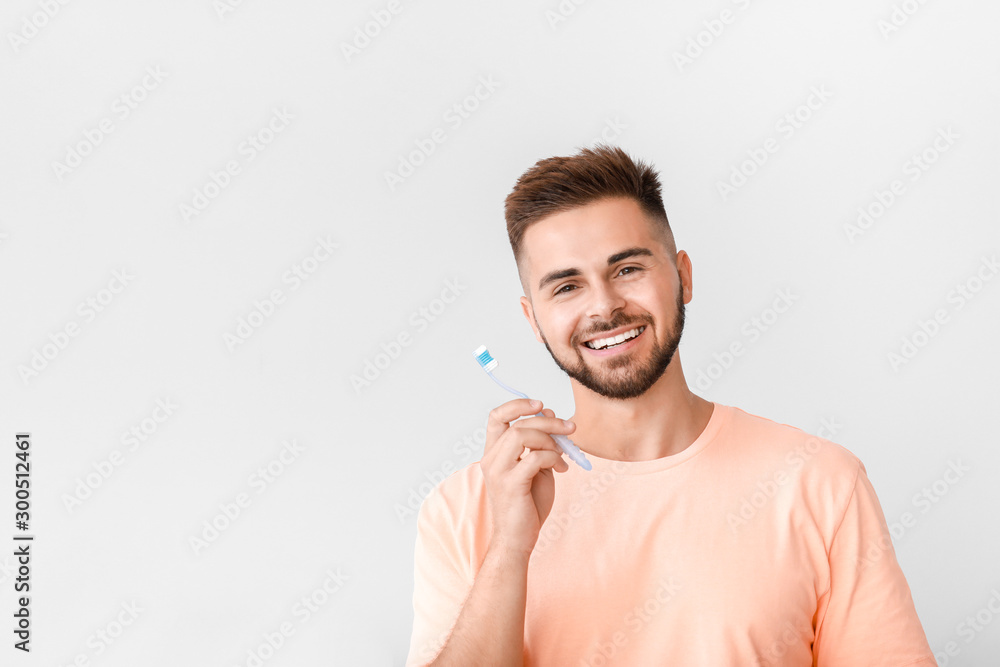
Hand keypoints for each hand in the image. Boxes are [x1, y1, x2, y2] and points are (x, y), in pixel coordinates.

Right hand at [479, 399, 575, 558]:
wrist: (518, 539)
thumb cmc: (527, 505)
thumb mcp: (537, 468)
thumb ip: (541, 443)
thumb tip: (549, 415)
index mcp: (494, 453)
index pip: (496, 417)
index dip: (517, 405)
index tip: (539, 405)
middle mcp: (491, 459)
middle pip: (517, 424)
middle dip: (549, 422)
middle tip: (570, 428)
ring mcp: (498, 471)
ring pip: (522, 435)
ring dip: (550, 440)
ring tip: (563, 454)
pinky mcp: (511, 484)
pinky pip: (535, 458)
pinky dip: (553, 458)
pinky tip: (561, 469)